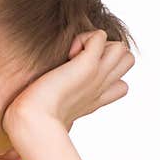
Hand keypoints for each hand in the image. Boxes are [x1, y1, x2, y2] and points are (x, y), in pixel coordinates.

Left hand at [3, 30, 135, 136]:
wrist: (32, 123)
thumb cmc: (33, 122)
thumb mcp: (49, 114)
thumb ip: (53, 107)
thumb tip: (43, 110)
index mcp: (92, 100)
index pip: (119, 86)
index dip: (106, 75)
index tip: (79, 78)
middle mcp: (99, 87)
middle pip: (126, 62)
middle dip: (107, 53)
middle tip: (79, 61)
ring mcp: (97, 76)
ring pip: (121, 48)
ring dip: (99, 44)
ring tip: (75, 56)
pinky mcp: (87, 65)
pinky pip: (100, 36)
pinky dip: (86, 37)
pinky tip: (69, 52)